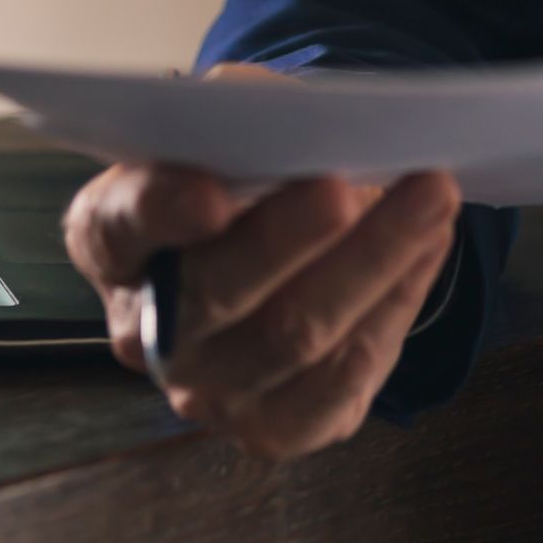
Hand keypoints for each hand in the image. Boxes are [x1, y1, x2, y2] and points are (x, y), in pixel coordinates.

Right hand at [63, 69, 461, 456]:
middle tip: (345, 189)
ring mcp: (208, 390)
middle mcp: (146, 330)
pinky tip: (428, 247)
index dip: (159, 211)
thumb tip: (304, 123)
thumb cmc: (251, 165)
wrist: (287, 235)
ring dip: (371, 262)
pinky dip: (394, 306)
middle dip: (286, 239)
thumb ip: (250, 115)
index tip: (212, 195)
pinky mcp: (275, 428)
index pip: (116, 228)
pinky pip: (339, 384)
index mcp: (111, 241)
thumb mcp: (236, 116)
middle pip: (216, 292)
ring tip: (430, 197)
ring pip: (292, 338)